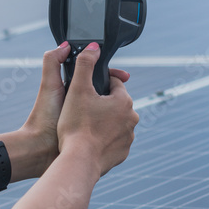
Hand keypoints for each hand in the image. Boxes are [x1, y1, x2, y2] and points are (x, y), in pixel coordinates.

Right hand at [57, 43, 138, 176]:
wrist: (79, 161)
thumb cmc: (76, 126)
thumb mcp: (77, 89)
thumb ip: (85, 64)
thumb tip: (93, 47)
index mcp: (124, 101)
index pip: (113, 82)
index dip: (97, 83)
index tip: (85, 89)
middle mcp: (132, 118)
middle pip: (114, 103)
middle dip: (100, 103)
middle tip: (80, 109)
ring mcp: (129, 137)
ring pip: (114, 122)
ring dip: (102, 121)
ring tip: (83, 125)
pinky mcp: (122, 153)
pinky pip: (113, 140)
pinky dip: (103, 139)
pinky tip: (89, 140)